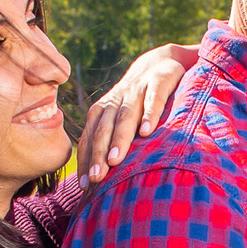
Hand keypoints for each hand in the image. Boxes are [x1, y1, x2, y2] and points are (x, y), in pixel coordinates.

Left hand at [78, 43, 198, 174]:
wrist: (161, 61)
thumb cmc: (140, 100)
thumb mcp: (124, 116)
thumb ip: (114, 140)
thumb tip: (103, 179)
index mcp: (103, 111)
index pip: (90, 137)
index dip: (87, 160)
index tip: (85, 186)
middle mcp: (116, 100)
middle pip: (103, 129)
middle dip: (98, 154)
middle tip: (96, 178)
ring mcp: (136, 90)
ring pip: (125, 116)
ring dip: (119, 138)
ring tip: (116, 161)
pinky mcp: (158, 81)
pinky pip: (153, 98)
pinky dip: (150, 114)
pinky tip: (148, 131)